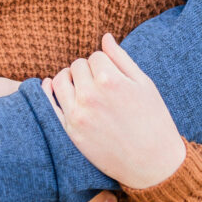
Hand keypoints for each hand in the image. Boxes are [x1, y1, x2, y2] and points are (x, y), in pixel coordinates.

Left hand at [43, 34, 185, 189]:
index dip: (105, 64)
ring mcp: (77, 114)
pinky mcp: (70, 131)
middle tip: (102, 85)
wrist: (153, 164)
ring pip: (60, 80)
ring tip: (83, 87)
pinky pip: (49, 103)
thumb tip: (105, 37)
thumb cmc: (154, 120)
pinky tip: (50, 87)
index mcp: (110, 80)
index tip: (114, 76)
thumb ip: (121, 58)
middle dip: (88, 71)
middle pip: (77, 66)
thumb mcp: (144, 84)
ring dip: (69, 79)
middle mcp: (90, 95)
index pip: (96, 56)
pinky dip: (48, 91)